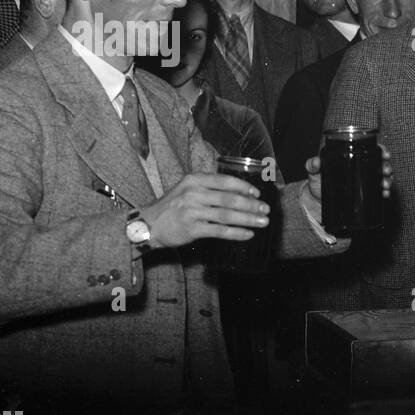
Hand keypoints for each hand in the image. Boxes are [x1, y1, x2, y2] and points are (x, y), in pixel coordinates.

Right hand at [141, 172, 268, 248]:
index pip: (225, 181)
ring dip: (248, 219)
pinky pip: (219, 231)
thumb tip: (241, 194)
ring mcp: (192, 211)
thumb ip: (210, 189)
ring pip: (227, 215)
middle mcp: (193, 193)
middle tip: (265, 209)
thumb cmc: (173, 206)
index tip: (257, 194)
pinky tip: (248, 234)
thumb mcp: (188, 189)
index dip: (244, 187)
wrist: (148, 224)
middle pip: (229, 199)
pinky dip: (236, 233)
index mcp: (194, 180)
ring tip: (262, 222)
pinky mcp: (191, 228)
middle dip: (251, 205)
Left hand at [304, 145, 393, 200]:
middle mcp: (360, 167)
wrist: (317, 201)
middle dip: (386, 166)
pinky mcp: (365, 192)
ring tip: (385, 184)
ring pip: (381, 176)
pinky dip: (384, 192)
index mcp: (351, 156)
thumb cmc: (317, 183)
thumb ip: (312, 165)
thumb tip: (316, 162)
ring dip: (387, 179)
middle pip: (379, 163)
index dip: (380, 150)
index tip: (384, 153)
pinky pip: (378, 190)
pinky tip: (385, 194)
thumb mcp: (314, 172)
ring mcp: (363, 180)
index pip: (369, 149)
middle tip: (386, 170)